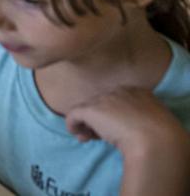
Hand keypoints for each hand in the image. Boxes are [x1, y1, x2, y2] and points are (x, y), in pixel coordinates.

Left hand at [66, 87, 189, 153]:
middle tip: (96, 135)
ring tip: (86, 137)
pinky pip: (73, 115)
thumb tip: (123, 126)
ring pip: (87, 109)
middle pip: (100, 104)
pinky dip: (72, 124)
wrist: (155, 140)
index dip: (111, 116)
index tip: (112, 129)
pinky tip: (76, 134)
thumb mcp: (152, 121)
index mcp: (137, 91)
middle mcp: (118, 91)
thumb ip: (138, 118)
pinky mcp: (91, 110)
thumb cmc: (159, 135)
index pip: (116, 101)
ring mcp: (103, 99)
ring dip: (85, 124)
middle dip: (97, 120)